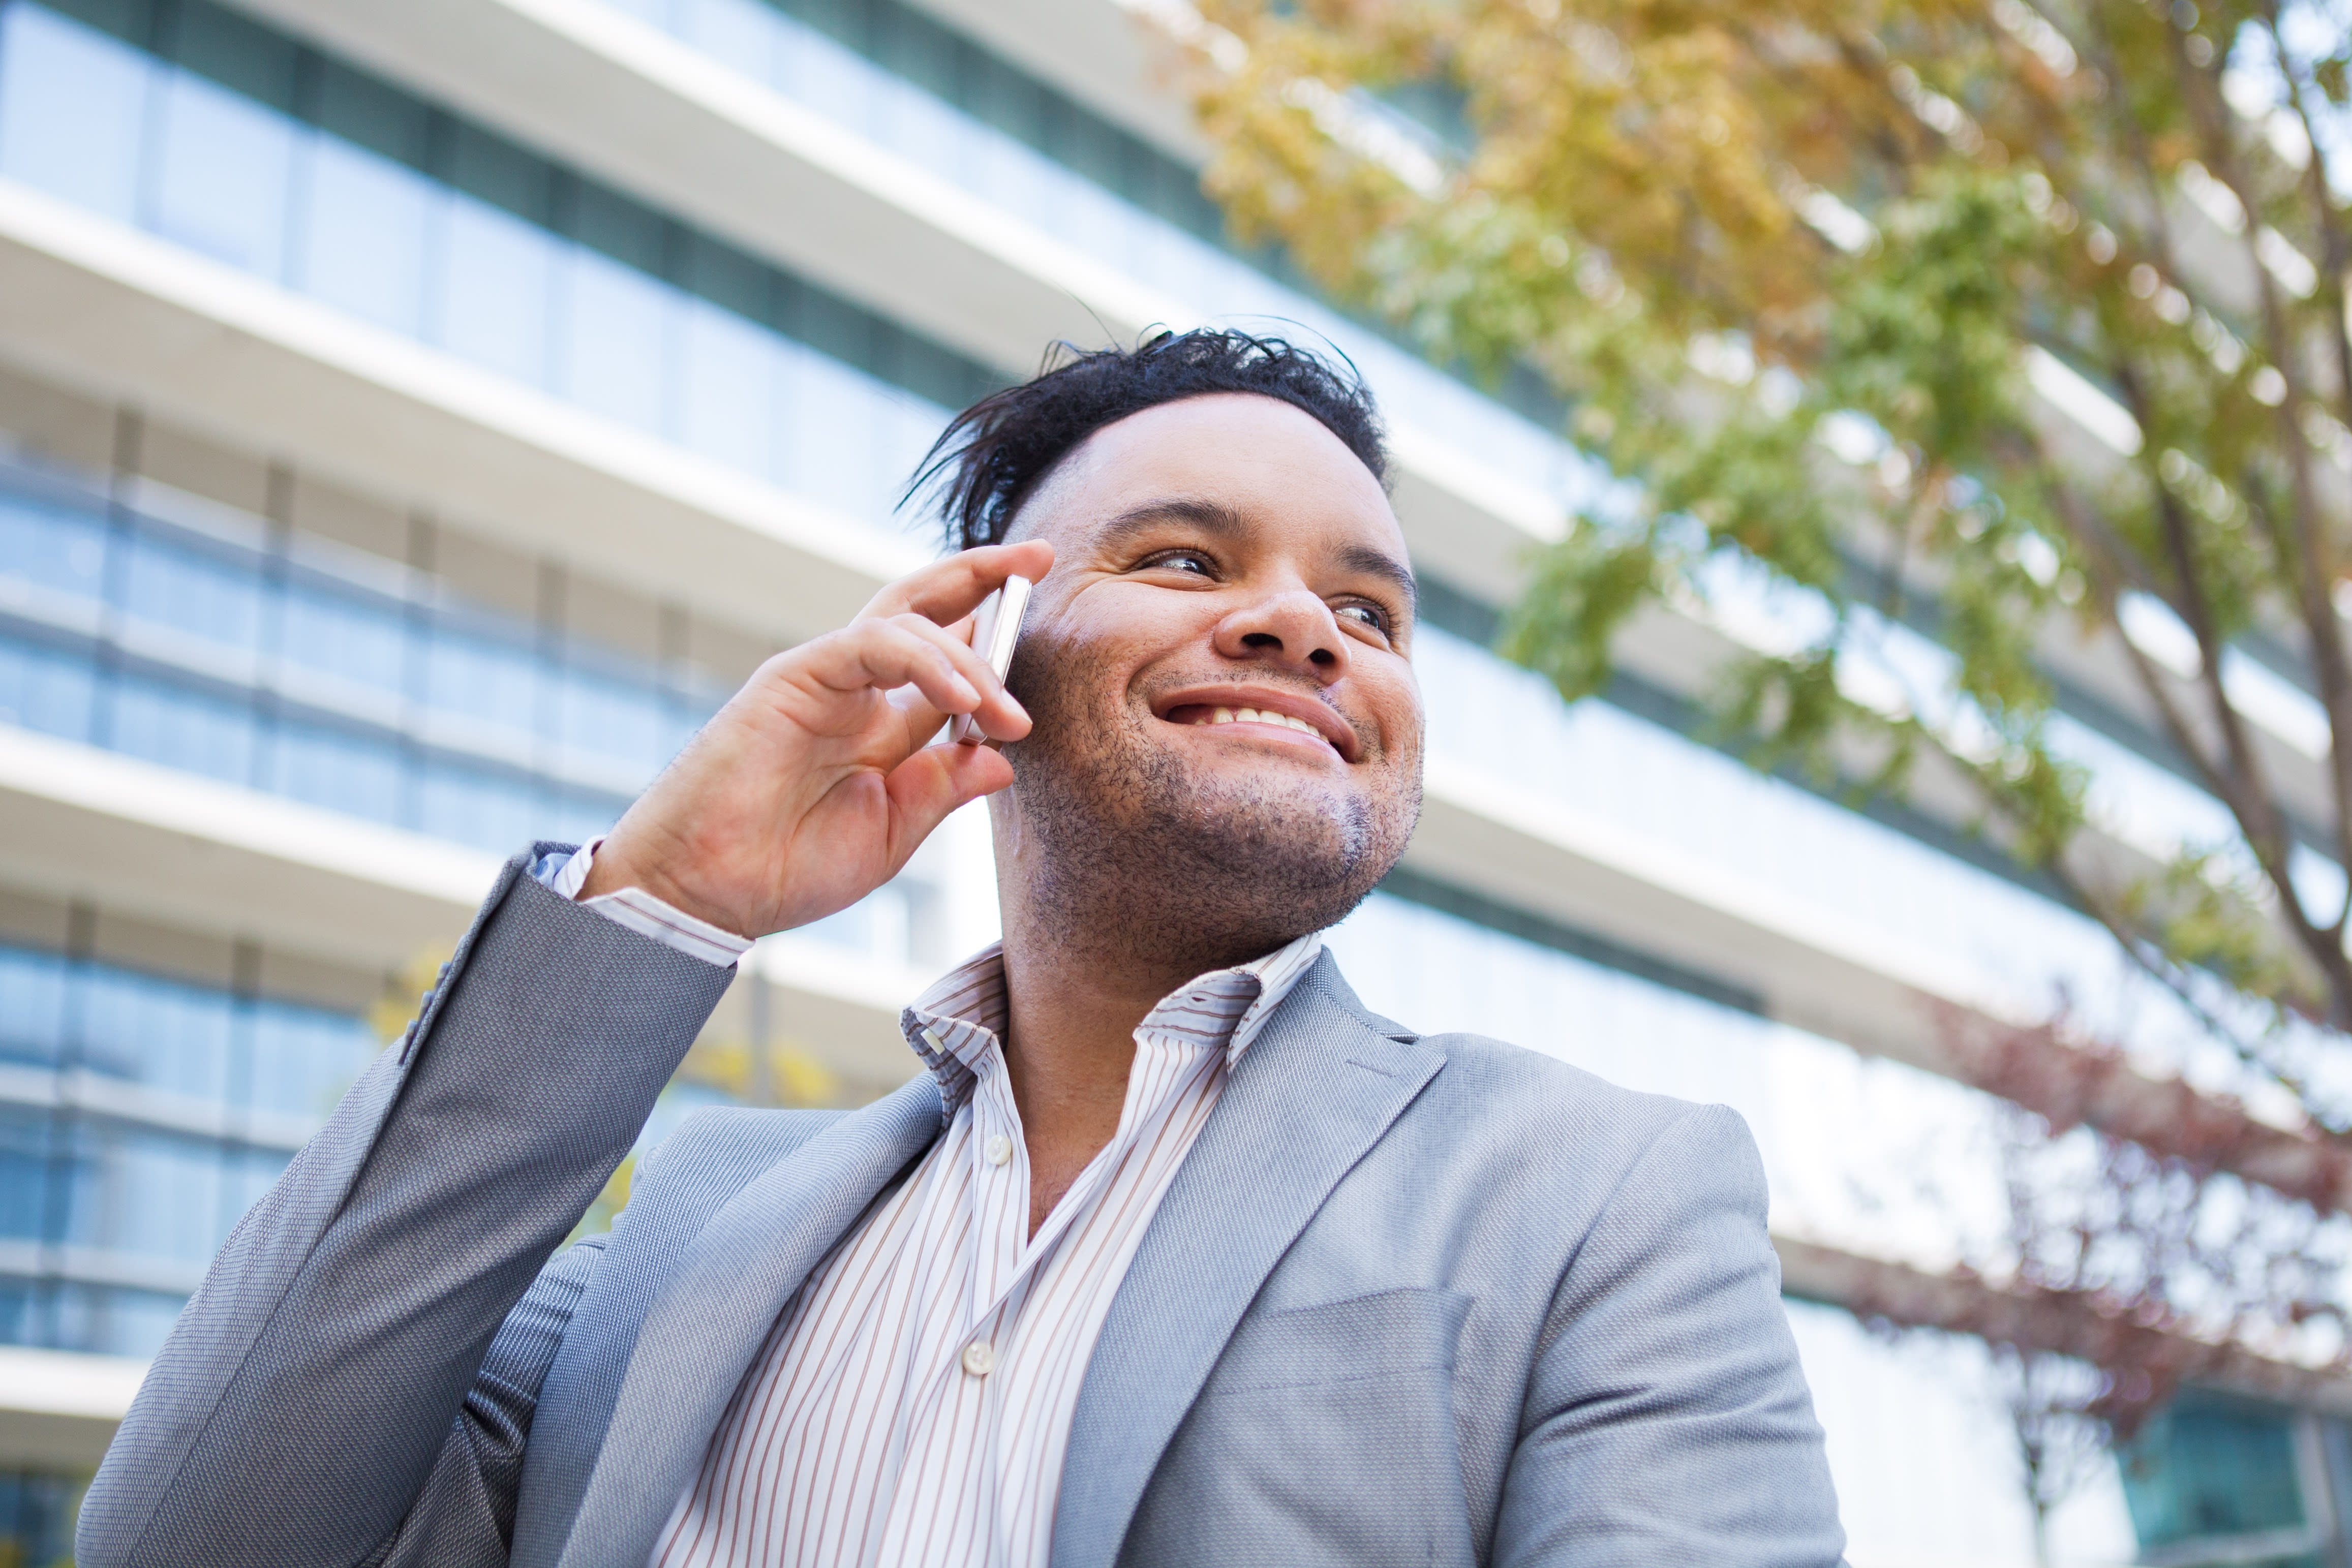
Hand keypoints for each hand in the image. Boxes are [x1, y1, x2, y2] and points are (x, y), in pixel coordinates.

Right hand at [582, 541, 1054, 937]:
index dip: (994, 639)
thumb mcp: (890, 833)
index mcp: (881, 729)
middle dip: (983, 577)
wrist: (709, 890)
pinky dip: (924, 662)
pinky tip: (962, 701)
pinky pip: (871, 644)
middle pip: (925, 609)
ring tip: (1004, 711)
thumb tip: (1002, 760)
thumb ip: (941, 789)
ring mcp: (826, 679)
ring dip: (969, 659)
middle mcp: (857, 693)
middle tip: (1040, 558)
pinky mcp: (795, 675)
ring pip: (908, 624)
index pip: (946, 663)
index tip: (1043, 619)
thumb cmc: (788, 867)